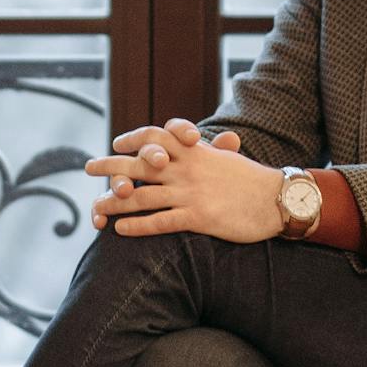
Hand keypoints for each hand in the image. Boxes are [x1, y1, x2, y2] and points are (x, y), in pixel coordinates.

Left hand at [85, 118, 277, 241]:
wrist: (278, 199)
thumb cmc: (253, 180)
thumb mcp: (226, 157)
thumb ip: (205, 152)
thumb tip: (192, 144)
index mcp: (195, 151)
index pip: (157, 136)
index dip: (134, 139)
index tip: (117, 143)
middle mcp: (188, 168)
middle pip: (140, 165)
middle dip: (111, 166)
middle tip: (88, 168)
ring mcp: (191, 192)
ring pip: (143, 196)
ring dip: (115, 202)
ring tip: (96, 208)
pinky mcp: (199, 217)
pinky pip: (160, 221)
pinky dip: (137, 226)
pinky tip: (120, 230)